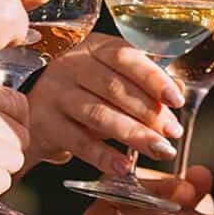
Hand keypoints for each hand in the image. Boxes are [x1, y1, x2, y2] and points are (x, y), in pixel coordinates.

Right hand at [27, 34, 183, 168]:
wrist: (36, 115)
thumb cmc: (85, 93)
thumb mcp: (113, 81)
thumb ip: (145, 83)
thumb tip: (177, 88)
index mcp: (93, 48)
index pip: (125, 57)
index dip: (153, 78)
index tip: (176, 99)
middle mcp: (70, 65)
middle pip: (114, 87)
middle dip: (149, 112)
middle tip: (173, 133)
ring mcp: (54, 93)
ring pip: (99, 114)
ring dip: (133, 134)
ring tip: (159, 150)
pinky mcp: (45, 123)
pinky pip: (79, 142)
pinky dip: (104, 156)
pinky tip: (124, 166)